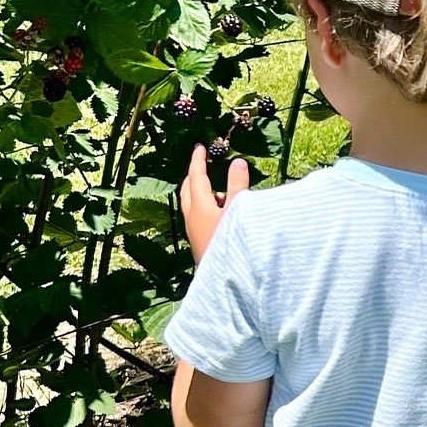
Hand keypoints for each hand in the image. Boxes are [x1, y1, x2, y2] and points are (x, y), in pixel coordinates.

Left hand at [180, 144, 249, 263]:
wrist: (225, 279)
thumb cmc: (232, 242)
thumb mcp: (239, 210)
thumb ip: (238, 186)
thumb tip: (237, 161)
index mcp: (199, 206)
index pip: (196, 176)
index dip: (198, 160)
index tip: (200, 147)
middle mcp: (191, 217)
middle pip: (187, 190)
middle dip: (194, 175)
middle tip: (203, 165)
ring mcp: (193, 231)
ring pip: (192, 204)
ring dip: (201, 193)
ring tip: (222, 192)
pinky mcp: (198, 242)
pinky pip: (197, 217)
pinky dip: (205, 207)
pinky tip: (222, 215)